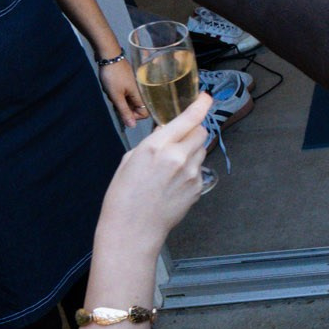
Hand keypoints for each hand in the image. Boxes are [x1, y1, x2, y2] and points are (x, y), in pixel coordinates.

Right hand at [95, 93, 211, 257]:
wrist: (132, 230)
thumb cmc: (123, 196)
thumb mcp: (129, 161)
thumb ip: (152, 144)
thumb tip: (167, 133)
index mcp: (156, 147)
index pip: (188, 119)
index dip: (200, 106)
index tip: (206, 97)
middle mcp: (178, 157)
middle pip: (201, 132)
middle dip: (193, 131)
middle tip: (179, 140)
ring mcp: (192, 173)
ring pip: (201, 150)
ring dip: (191, 151)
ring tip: (171, 167)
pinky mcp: (198, 187)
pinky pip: (199, 170)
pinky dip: (190, 170)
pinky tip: (173, 183)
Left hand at [99, 58, 148, 126]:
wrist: (110, 57)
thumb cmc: (113, 77)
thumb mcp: (116, 96)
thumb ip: (124, 111)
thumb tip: (132, 126)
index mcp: (140, 96)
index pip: (144, 113)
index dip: (133, 116)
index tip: (122, 111)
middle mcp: (141, 92)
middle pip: (137, 108)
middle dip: (124, 107)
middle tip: (114, 100)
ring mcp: (135, 87)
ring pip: (130, 101)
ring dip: (120, 100)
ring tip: (112, 92)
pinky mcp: (130, 83)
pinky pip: (126, 94)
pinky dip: (119, 94)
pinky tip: (112, 88)